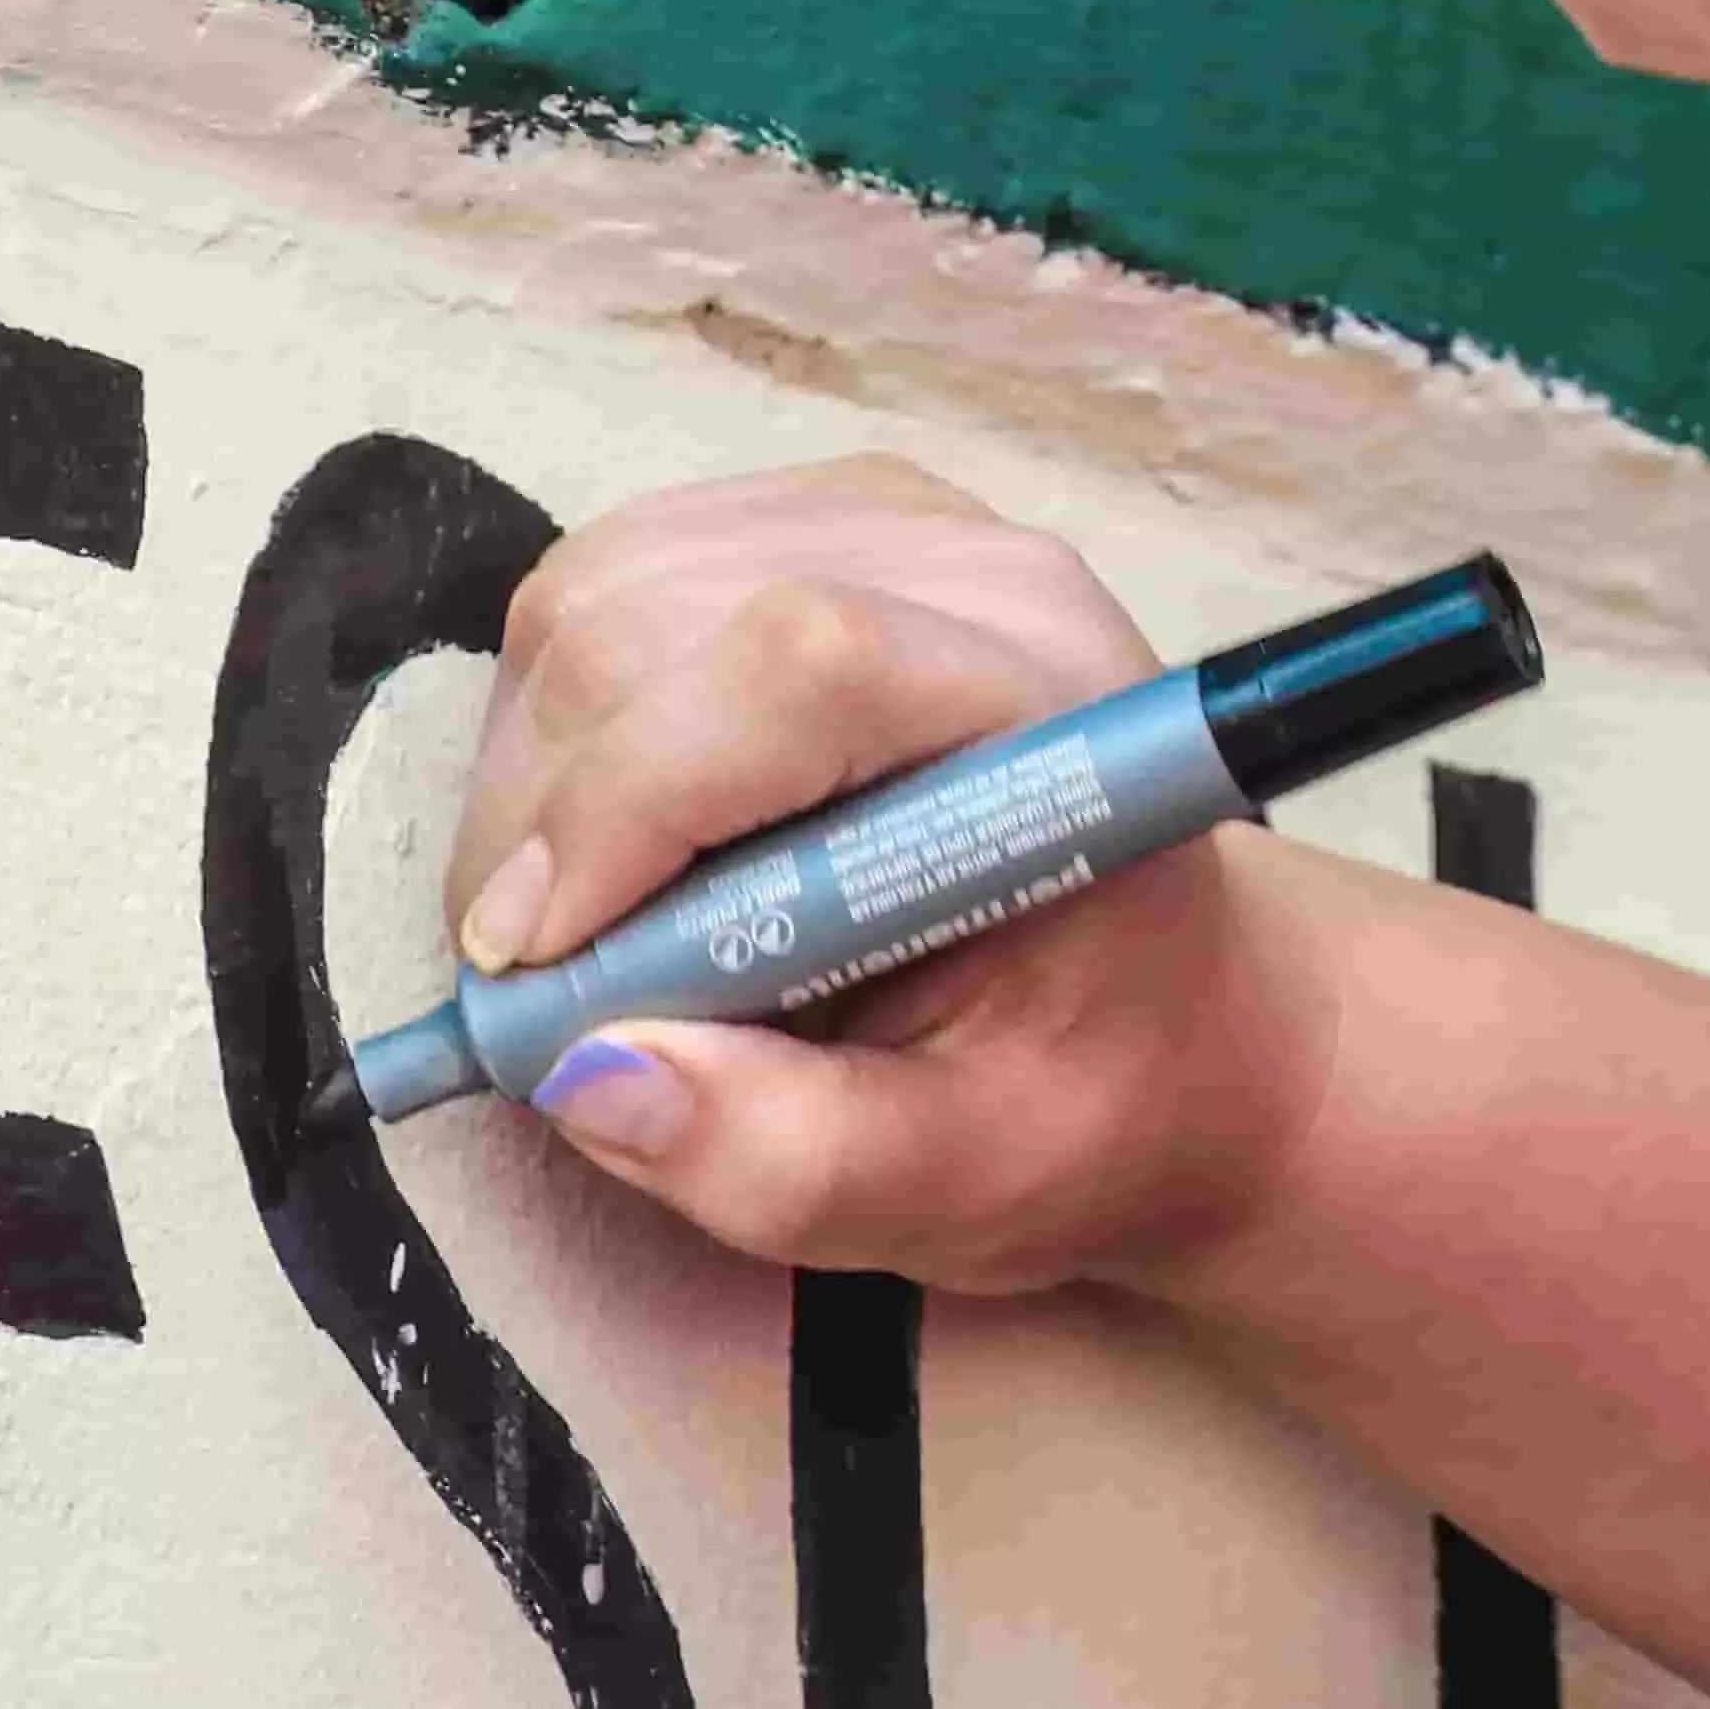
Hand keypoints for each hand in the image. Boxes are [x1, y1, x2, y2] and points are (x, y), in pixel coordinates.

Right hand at [439, 451, 1358, 1294]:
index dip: (627, 806)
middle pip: (655, 621)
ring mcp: (889, 526)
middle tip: (560, 992)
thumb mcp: (969, 1182)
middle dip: (549, 822)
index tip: (535, 967)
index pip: (803, 665)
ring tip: (602, 928)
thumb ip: (792, 1157)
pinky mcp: (805, 527)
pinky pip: (602, 590)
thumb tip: (591, 1073)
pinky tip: (632, 842)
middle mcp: (980, 579)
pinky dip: (558, 729)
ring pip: (594, 596)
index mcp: (1059, 719)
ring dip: (535, 780)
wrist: (1174, 1003)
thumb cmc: (1087, 1087)